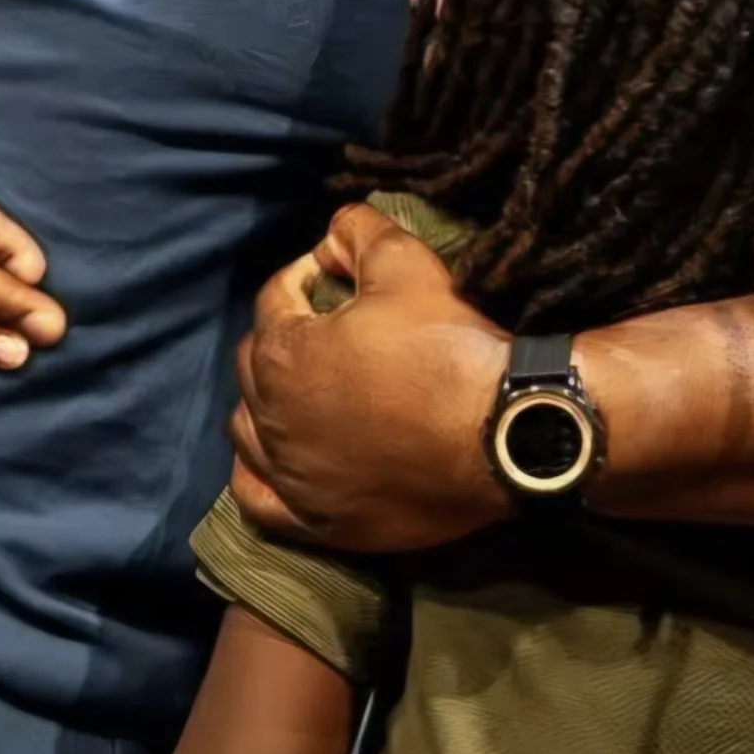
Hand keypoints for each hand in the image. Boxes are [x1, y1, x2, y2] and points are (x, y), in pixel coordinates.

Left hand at [230, 203, 509, 552]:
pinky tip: (276, 460)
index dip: (305, 276)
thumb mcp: (407, 264)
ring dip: (267, 401)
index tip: (337, 272)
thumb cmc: (448, 347)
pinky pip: (260, 501)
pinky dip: (258, 477)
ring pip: (248, 431)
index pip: (275, 299)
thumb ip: (359, 232)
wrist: (504, 435)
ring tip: (307, 387)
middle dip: (284, 335)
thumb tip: (334, 230)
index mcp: (284, 355)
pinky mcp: (319, 523)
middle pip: (256, 364)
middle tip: (331, 324)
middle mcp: (272, 420)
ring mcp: (293, 478)